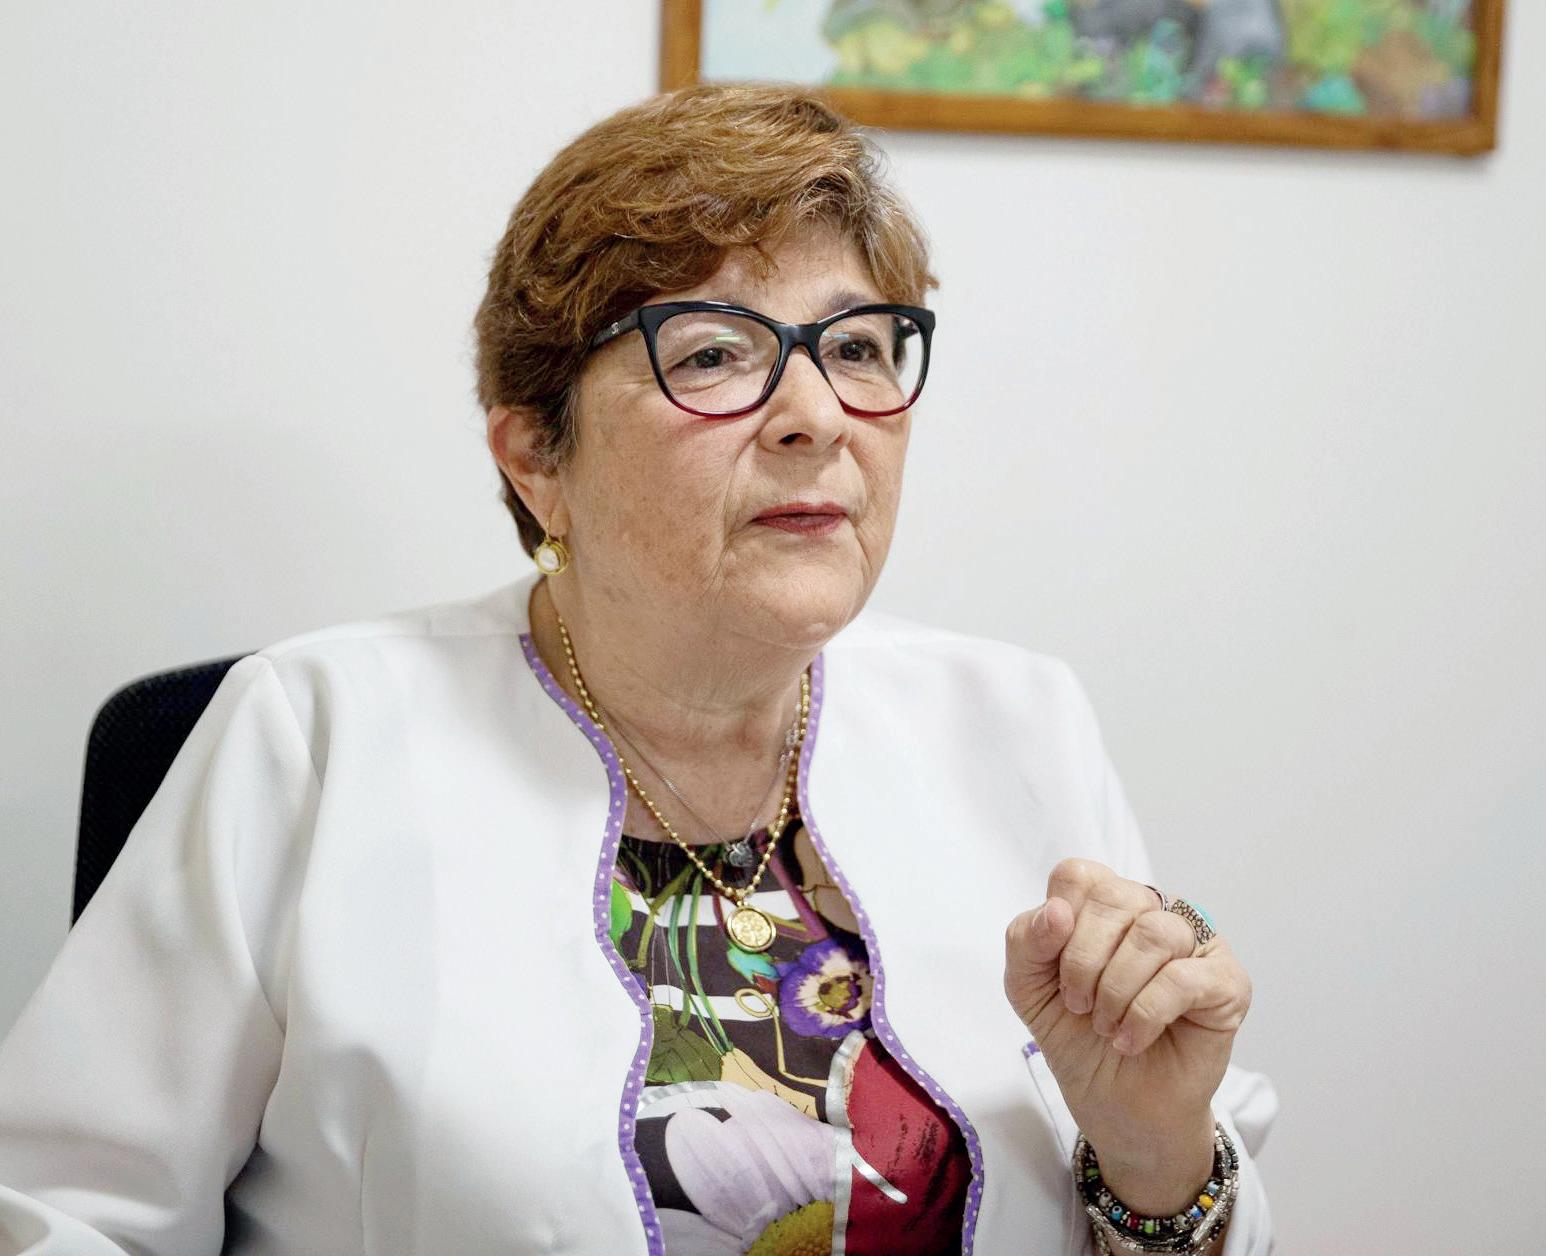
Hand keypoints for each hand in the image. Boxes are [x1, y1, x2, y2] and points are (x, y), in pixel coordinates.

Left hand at [1003, 859, 1251, 1212]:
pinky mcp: (1227, 982)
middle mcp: (1154, 912)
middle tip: (1079, 1005)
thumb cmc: (1078, 1038)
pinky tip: (1130, 1039)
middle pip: (1115, 897)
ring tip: (1105, 1025)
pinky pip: (1183, 978)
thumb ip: (1026, 940)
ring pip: (1153, 933)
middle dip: (1083, 960)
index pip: (1079, 875)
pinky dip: (1144, 1014)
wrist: (1115, 1106)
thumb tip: (1056, 910)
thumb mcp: (1028, 987)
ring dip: (1115, 990)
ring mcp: (1195, 943)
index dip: (1057, 922)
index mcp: (1106, 904)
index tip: (1053, 969)